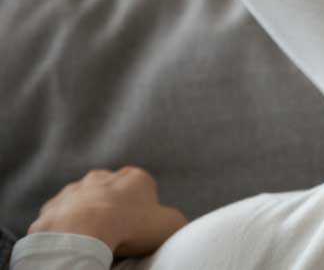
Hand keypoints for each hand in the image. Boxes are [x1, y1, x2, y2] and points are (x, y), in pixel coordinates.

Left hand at [28, 166, 188, 257]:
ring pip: (85, 203)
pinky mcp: (53, 206)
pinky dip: (68, 228)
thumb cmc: (130, 227)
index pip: (144, 189)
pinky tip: (75, 242)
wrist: (82, 232)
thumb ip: (177, 219)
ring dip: (89, 217)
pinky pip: (62, 217)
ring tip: (95, 240)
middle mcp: (104, 176)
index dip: (144, 210)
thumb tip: (173, 222)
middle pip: (113, 193)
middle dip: (115, 210)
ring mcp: (76, 189)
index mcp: (134, 177)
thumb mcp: (170, 224)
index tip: (141, 228)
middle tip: (118, 234)